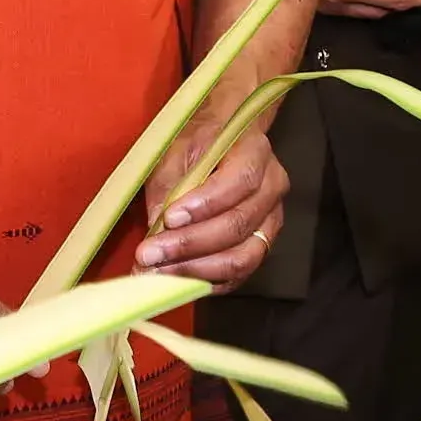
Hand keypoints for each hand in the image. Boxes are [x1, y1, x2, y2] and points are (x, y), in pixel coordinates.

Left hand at [137, 127, 285, 290]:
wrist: (223, 139)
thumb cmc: (198, 142)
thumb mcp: (176, 148)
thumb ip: (167, 182)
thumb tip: (156, 223)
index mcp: (255, 153)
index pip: (239, 183)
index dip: (204, 205)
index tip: (168, 218)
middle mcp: (271, 188)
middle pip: (238, 226)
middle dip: (189, 246)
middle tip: (149, 255)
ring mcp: (270, 221)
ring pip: (242, 257)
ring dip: (196, 270)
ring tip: (157, 272)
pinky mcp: (261, 245)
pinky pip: (239, 274)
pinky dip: (207, 281)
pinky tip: (176, 280)